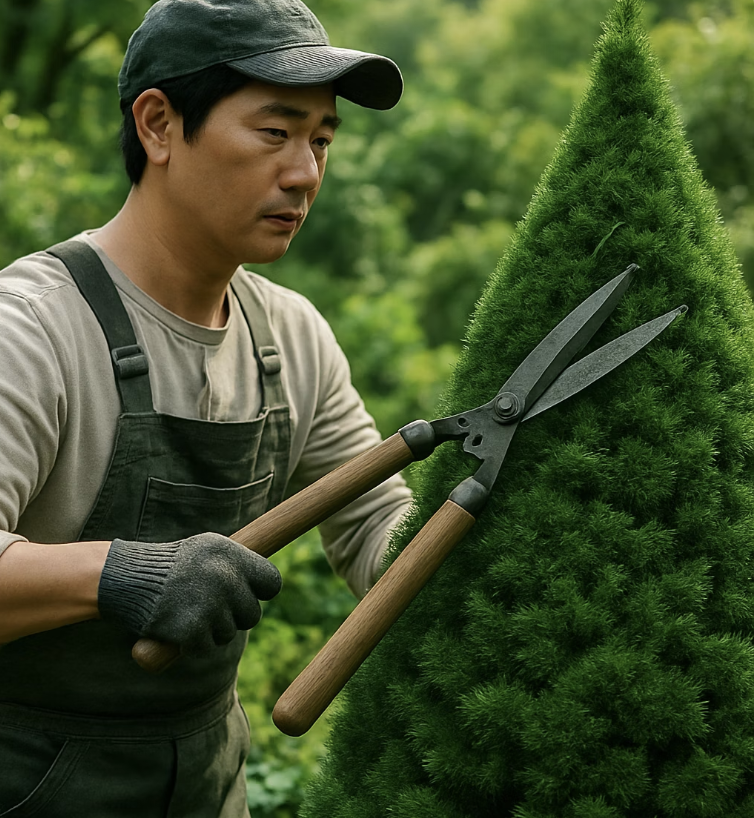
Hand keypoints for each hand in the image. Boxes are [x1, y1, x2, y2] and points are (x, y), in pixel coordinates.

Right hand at [97, 532, 280, 655]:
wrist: (125, 578)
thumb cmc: (171, 565)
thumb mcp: (207, 550)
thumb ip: (237, 565)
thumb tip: (271, 585)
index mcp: (231, 554)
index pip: (273, 582)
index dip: (260, 592)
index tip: (246, 594)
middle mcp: (225, 577)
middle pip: (252, 615)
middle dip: (234, 616)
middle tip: (208, 606)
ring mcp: (210, 605)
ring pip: (229, 634)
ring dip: (211, 630)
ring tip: (187, 611)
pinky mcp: (192, 630)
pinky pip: (207, 648)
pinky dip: (193, 644)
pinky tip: (177, 628)